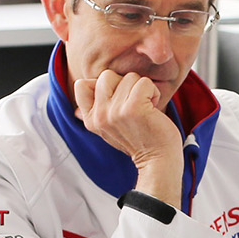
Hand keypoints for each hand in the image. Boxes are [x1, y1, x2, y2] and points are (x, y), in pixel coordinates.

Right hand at [75, 70, 182, 204]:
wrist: (158, 161)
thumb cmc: (139, 140)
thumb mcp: (109, 126)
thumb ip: (97, 107)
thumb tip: (81, 84)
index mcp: (90, 120)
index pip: (81, 85)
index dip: (102, 85)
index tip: (117, 100)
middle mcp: (99, 116)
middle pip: (106, 75)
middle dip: (125, 84)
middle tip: (135, 104)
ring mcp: (115, 112)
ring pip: (129, 77)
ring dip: (142, 90)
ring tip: (146, 109)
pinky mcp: (133, 108)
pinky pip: (144, 82)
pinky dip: (154, 92)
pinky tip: (154, 108)